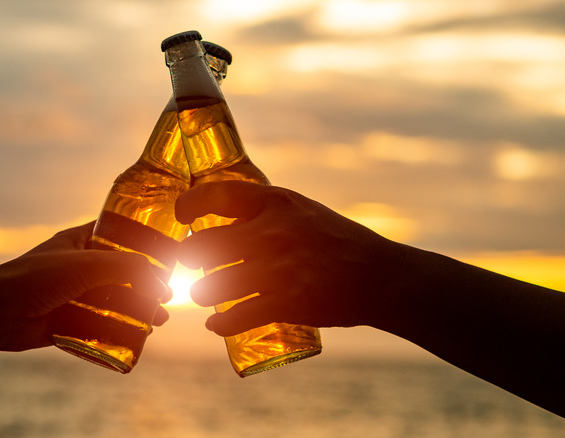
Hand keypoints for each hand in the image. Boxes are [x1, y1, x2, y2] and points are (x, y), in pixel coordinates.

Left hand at [0, 222, 170, 349]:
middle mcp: (77, 267)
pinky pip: (98, 327)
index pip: (117, 235)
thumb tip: (161, 284)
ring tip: (158, 321)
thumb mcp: (87, 264)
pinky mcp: (67, 322)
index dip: (142, 244)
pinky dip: (117, 332)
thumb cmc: (36, 278)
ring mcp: (72, 295)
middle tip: (167, 296)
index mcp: (79, 243)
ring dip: (136, 311)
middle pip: (121, 274)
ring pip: (113, 302)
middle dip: (145, 285)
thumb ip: (127, 268)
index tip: (167, 255)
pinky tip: (136, 338)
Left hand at [176, 181, 402, 335]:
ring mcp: (276, 270)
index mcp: (275, 202)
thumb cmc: (338, 241)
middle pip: (201, 246)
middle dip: (188, 258)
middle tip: (193, 264)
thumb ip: (263, 210)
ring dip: (200, 294)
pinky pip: (233, 318)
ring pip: (209, 286)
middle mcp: (271, 232)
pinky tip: (216, 324)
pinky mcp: (284, 304)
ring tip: (203, 295)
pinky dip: (219, 325)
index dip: (188, 205)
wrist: (382, 277)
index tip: (182, 216)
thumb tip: (218, 214)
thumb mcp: (301, 210)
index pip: (215, 195)